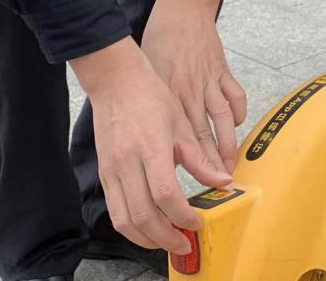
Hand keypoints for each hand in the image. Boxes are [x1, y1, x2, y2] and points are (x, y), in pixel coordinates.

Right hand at [70, 36, 230, 254]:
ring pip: (124, 220)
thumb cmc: (150, 96)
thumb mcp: (182, 125)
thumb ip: (200, 159)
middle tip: (184, 242)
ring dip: (146, 239)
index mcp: (151, 148)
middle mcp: (127, 163)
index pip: (165, 195)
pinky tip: (148, 226)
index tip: (197, 222)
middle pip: (143, 216)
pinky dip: (131, 226)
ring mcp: (111, 170)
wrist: (116, 82)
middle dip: (166, 238)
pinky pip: (114, 210)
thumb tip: (222, 181)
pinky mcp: (103, 173)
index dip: (183, 216)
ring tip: (166, 240)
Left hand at [142, 0, 247, 173]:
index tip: (193, 177)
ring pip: (223, 118)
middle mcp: (190, 90)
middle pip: (204, 132)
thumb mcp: (151, 73)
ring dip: (228, 143)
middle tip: (219, 182)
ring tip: (231, 163)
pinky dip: (239, 111)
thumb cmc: (159, 41)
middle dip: (213, 161)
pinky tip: (237, 123)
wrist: (181, 10)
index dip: (190, 160)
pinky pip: (235, 95)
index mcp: (170, 93)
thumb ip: (156, 103)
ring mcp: (210, 80)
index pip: (181, 134)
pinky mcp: (223, 70)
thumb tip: (157, 133)